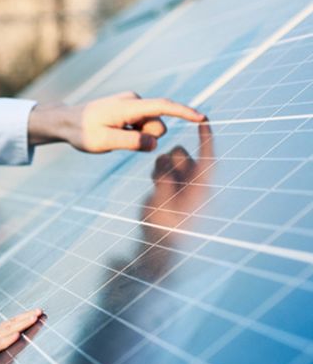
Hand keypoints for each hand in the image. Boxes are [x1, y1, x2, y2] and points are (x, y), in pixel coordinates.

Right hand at [0, 308, 42, 363]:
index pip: (11, 323)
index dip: (23, 318)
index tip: (35, 313)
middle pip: (14, 323)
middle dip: (28, 316)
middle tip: (41, 310)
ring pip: (10, 330)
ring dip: (23, 323)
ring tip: (35, 317)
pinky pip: (0, 344)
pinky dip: (9, 339)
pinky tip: (18, 335)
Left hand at [28, 91, 205, 152]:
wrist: (66, 121)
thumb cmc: (82, 132)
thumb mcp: (103, 142)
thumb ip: (130, 142)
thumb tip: (154, 142)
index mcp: (128, 106)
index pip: (163, 107)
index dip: (184, 113)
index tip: (202, 118)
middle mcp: (134, 101)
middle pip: (158, 125)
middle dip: (147, 138)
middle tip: (119, 140)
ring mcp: (132, 105)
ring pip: (150, 128)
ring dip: (138, 137)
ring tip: (113, 136)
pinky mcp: (130, 110)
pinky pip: (142, 126)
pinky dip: (134, 134)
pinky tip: (115, 133)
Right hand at [142, 121, 213, 235]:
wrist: (160, 243)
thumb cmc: (166, 227)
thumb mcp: (163, 203)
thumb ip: (164, 179)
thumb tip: (163, 159)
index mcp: (200, 186)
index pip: (207, 156)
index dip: (206, 138)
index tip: (204, 120)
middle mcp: (193, 181)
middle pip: (182, 153)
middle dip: (170, 159)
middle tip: (161, 178)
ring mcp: (181, 183)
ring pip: (170, 159)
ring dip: (161, 165)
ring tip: (157, 184)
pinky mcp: (170, 186)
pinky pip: (162, 168)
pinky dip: (157, 172)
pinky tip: (156, 187)